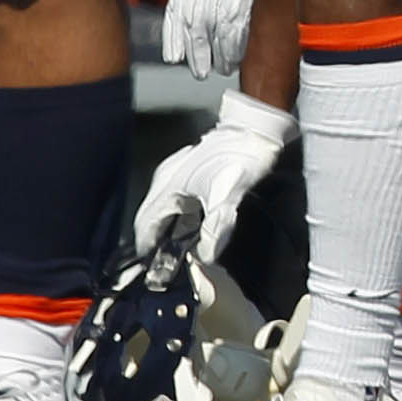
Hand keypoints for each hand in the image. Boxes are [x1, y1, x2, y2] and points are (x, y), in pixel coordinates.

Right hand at [132, 89, 291, 257]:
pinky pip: (180, 204)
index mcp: (166, 188)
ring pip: (166, 213)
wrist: (256, 127)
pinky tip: (195, 232)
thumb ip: (214, 229)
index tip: (153, 273)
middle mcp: (166, 182)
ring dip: (171, 234)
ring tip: (180, 256)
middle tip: (167, 269)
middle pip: (153, 221)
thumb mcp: (228, 197)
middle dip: (158, 246)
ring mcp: (177, 176)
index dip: (148, 252)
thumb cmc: (239, 156)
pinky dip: (183, 221)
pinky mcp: (192, 175)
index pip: (145, 227)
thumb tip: (205, 256)